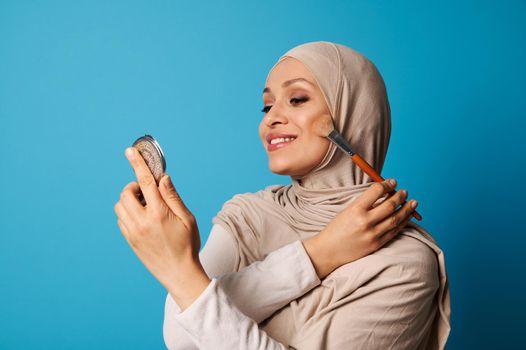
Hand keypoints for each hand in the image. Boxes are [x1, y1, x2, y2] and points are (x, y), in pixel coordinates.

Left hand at [113, 147, 209, 308]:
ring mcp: (133, 232)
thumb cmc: (188, 245)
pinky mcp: (129, 240)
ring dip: (130, 200)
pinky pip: (120, 219)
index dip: (137, 164)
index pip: (146, 182)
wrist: (179, 273)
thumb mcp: (188, 218)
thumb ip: (173, 196)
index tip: (130, 151)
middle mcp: (142, 221)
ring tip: (146, 206)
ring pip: (120, 206)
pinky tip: (142, 218)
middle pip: (126, 192)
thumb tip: (162, 178)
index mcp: (159, 213)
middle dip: (135, 186)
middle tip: (148, 192)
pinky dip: (127, 212)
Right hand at [303, 179, 417, 277]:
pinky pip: (394, 231)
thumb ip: (364, 203)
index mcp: (355, 210)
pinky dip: (403, 222)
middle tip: (404, 191)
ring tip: (413, 202)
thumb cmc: (336, 229)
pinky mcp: (377, 244)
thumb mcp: (347, 211)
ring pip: (396, 219)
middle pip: (389, 205)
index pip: (377, 191)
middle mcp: (365, 222)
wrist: (329, 251)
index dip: (387, 184)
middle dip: (399, 196)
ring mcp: (372, 234)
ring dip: (406, 209)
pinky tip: (407, 216)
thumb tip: (383, 192)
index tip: (392, 182)